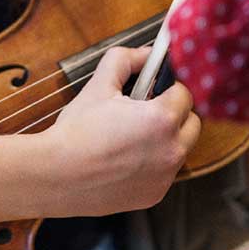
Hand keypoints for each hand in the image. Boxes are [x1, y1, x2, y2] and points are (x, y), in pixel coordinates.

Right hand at [41, 46, 202, 216]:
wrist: (56, 175)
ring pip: (181, 148)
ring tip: (133, 136)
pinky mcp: (155, 195)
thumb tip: (146, 54)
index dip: (167, 88)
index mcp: (162, 119)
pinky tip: (126, 160)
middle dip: (174, 114)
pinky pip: (165, 172)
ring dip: (166, 139)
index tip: (152, 91)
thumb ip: (126, 60)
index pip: (185, 94)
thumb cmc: (76, 131)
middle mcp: (172, 150)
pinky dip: (154, 164)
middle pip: (192, 123)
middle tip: (145, 112)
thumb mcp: (99, 85)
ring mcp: (165, 176)